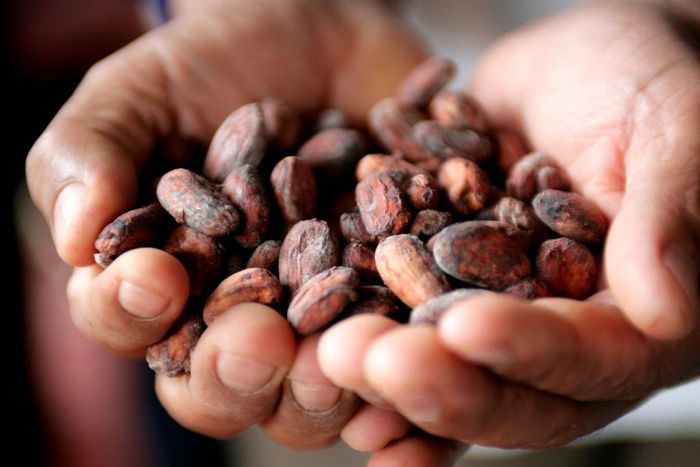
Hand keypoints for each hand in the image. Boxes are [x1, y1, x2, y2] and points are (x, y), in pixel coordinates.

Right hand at [25, 0, 466, 461]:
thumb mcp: (139, 94)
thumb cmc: (213, 65)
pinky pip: (394, 350)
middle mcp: (239, 317)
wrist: (316, 34)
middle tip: (257, 340)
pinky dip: (400, 361)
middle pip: (224, 386)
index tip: (154, 276)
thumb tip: (72, 236)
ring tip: (335, 356)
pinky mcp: (386, 301)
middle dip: (234, 373)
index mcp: (163, 281)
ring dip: (319, 390)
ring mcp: (316, 319)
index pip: (130, 321)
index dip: (131, 311)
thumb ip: (89, 155)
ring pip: (309, 395)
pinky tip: (412, 348)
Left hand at [319, 0, 699, 453]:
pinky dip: (363, 335)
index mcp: (636, 321)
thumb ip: (665, 218)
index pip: (587, 358)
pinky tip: (310, 346)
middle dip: (434, 381)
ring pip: (443, 366)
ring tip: (325, 358)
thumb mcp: (670, 131)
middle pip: (503, 389)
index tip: (466, 329)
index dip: (528, 350)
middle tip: (362, 361)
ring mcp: (497, 313)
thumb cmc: (645, 83)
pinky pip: (401, 318)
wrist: (579, 66)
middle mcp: (562, 336)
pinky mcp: (442, 283)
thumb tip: (667, 311)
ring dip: (383, 372)